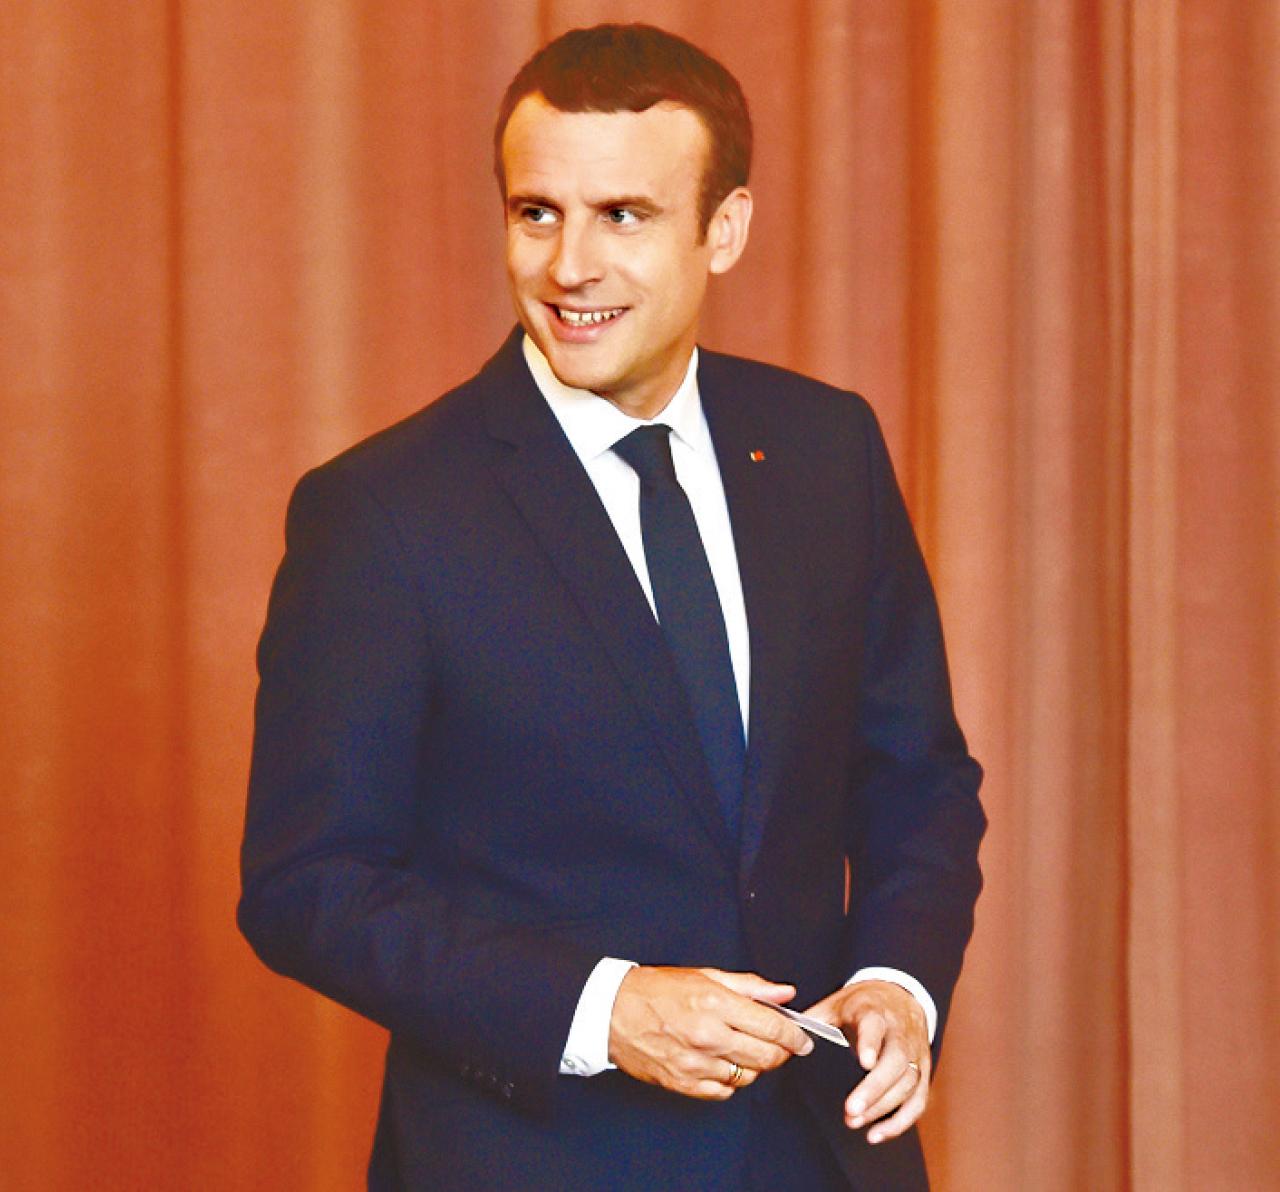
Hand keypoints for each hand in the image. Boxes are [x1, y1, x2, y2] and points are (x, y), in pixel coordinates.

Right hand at [608, 966, 813, 1099]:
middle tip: (784, 1047)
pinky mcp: (684, 1083)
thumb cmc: (656, 990)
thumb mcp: (705, 975)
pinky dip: (731, 1081)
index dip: (796, 1036)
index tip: (804, 1039)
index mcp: (716, 1004)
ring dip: (756, 1066)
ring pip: (748, 1077)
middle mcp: (709, 1036)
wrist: (612, 1012)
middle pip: (767, 1057)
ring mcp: (696, 1063)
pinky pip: (724, 1091)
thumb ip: (750, 986)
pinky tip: (726, 1064)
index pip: (773, 1027)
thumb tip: (784, 993)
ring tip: (747, 1050)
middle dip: (783, 1053)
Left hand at [804, 980, 929, 1143]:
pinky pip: (918, 1101)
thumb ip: (814, 1019)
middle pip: (896, 1061)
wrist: (900, 996)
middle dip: (875, 1088)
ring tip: (855, 1122)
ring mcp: (915, 1053)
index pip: (875, 1026)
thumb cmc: (864, 1004)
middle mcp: (900, 1033)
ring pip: (908, 1083)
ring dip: (882, 1107)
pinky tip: (877, 1134)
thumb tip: (786, 1035)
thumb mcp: (837, 1003)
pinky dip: (900, 1122)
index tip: (865, 1061)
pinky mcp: (923, 1072)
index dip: (871, 1043)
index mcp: (875, 1012)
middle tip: (851, 1110)